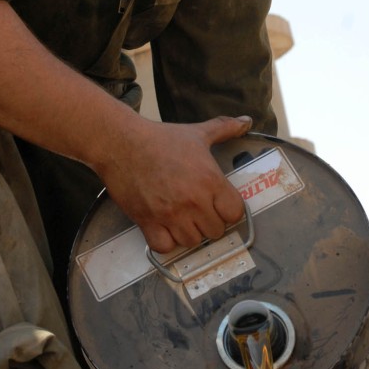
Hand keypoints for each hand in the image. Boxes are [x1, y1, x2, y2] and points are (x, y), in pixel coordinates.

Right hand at [97, 114, 250, 252]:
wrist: (121, 143)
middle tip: (198, 210)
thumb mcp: (197, 132)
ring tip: (182, 218)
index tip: (219, 204)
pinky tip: (164, 226)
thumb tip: (247, 121)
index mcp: (210, 180)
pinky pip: (165, 247)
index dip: (229, 211)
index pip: (235, 213)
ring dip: (188, 233)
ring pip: (192, 242)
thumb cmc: (160, 138)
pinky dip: (166, 241)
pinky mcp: (148, 222)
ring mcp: (170, 214)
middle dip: (209, 222)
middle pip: (215, 231)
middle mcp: (193, 201)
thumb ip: (225, 128)